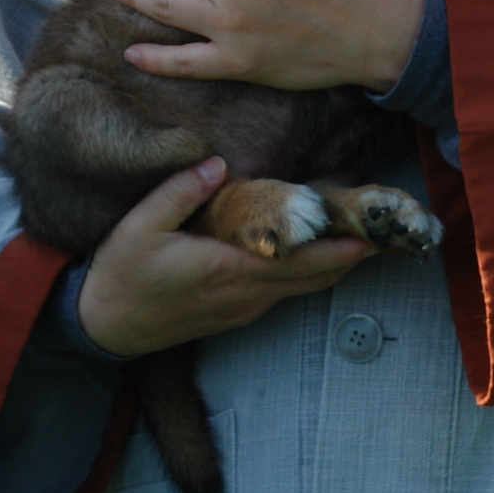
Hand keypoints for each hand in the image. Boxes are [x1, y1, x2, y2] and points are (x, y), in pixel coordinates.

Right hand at [76, 157, 373, 357]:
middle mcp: (247, 295)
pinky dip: (314, 272)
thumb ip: (180, 191)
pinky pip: (289, 291)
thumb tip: (218, 163)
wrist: (103, 329)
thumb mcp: (139, 227)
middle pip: (317, 276)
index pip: (302, 260)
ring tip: (368, 236)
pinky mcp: (239, 312)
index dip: (342, 247)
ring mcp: (245, 307)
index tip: (374, 230)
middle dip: (355, 254)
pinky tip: (325, 252)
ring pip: (307, 287)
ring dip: (338, 263)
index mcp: (230, 271)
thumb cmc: (122, 276)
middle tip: (389, 230)